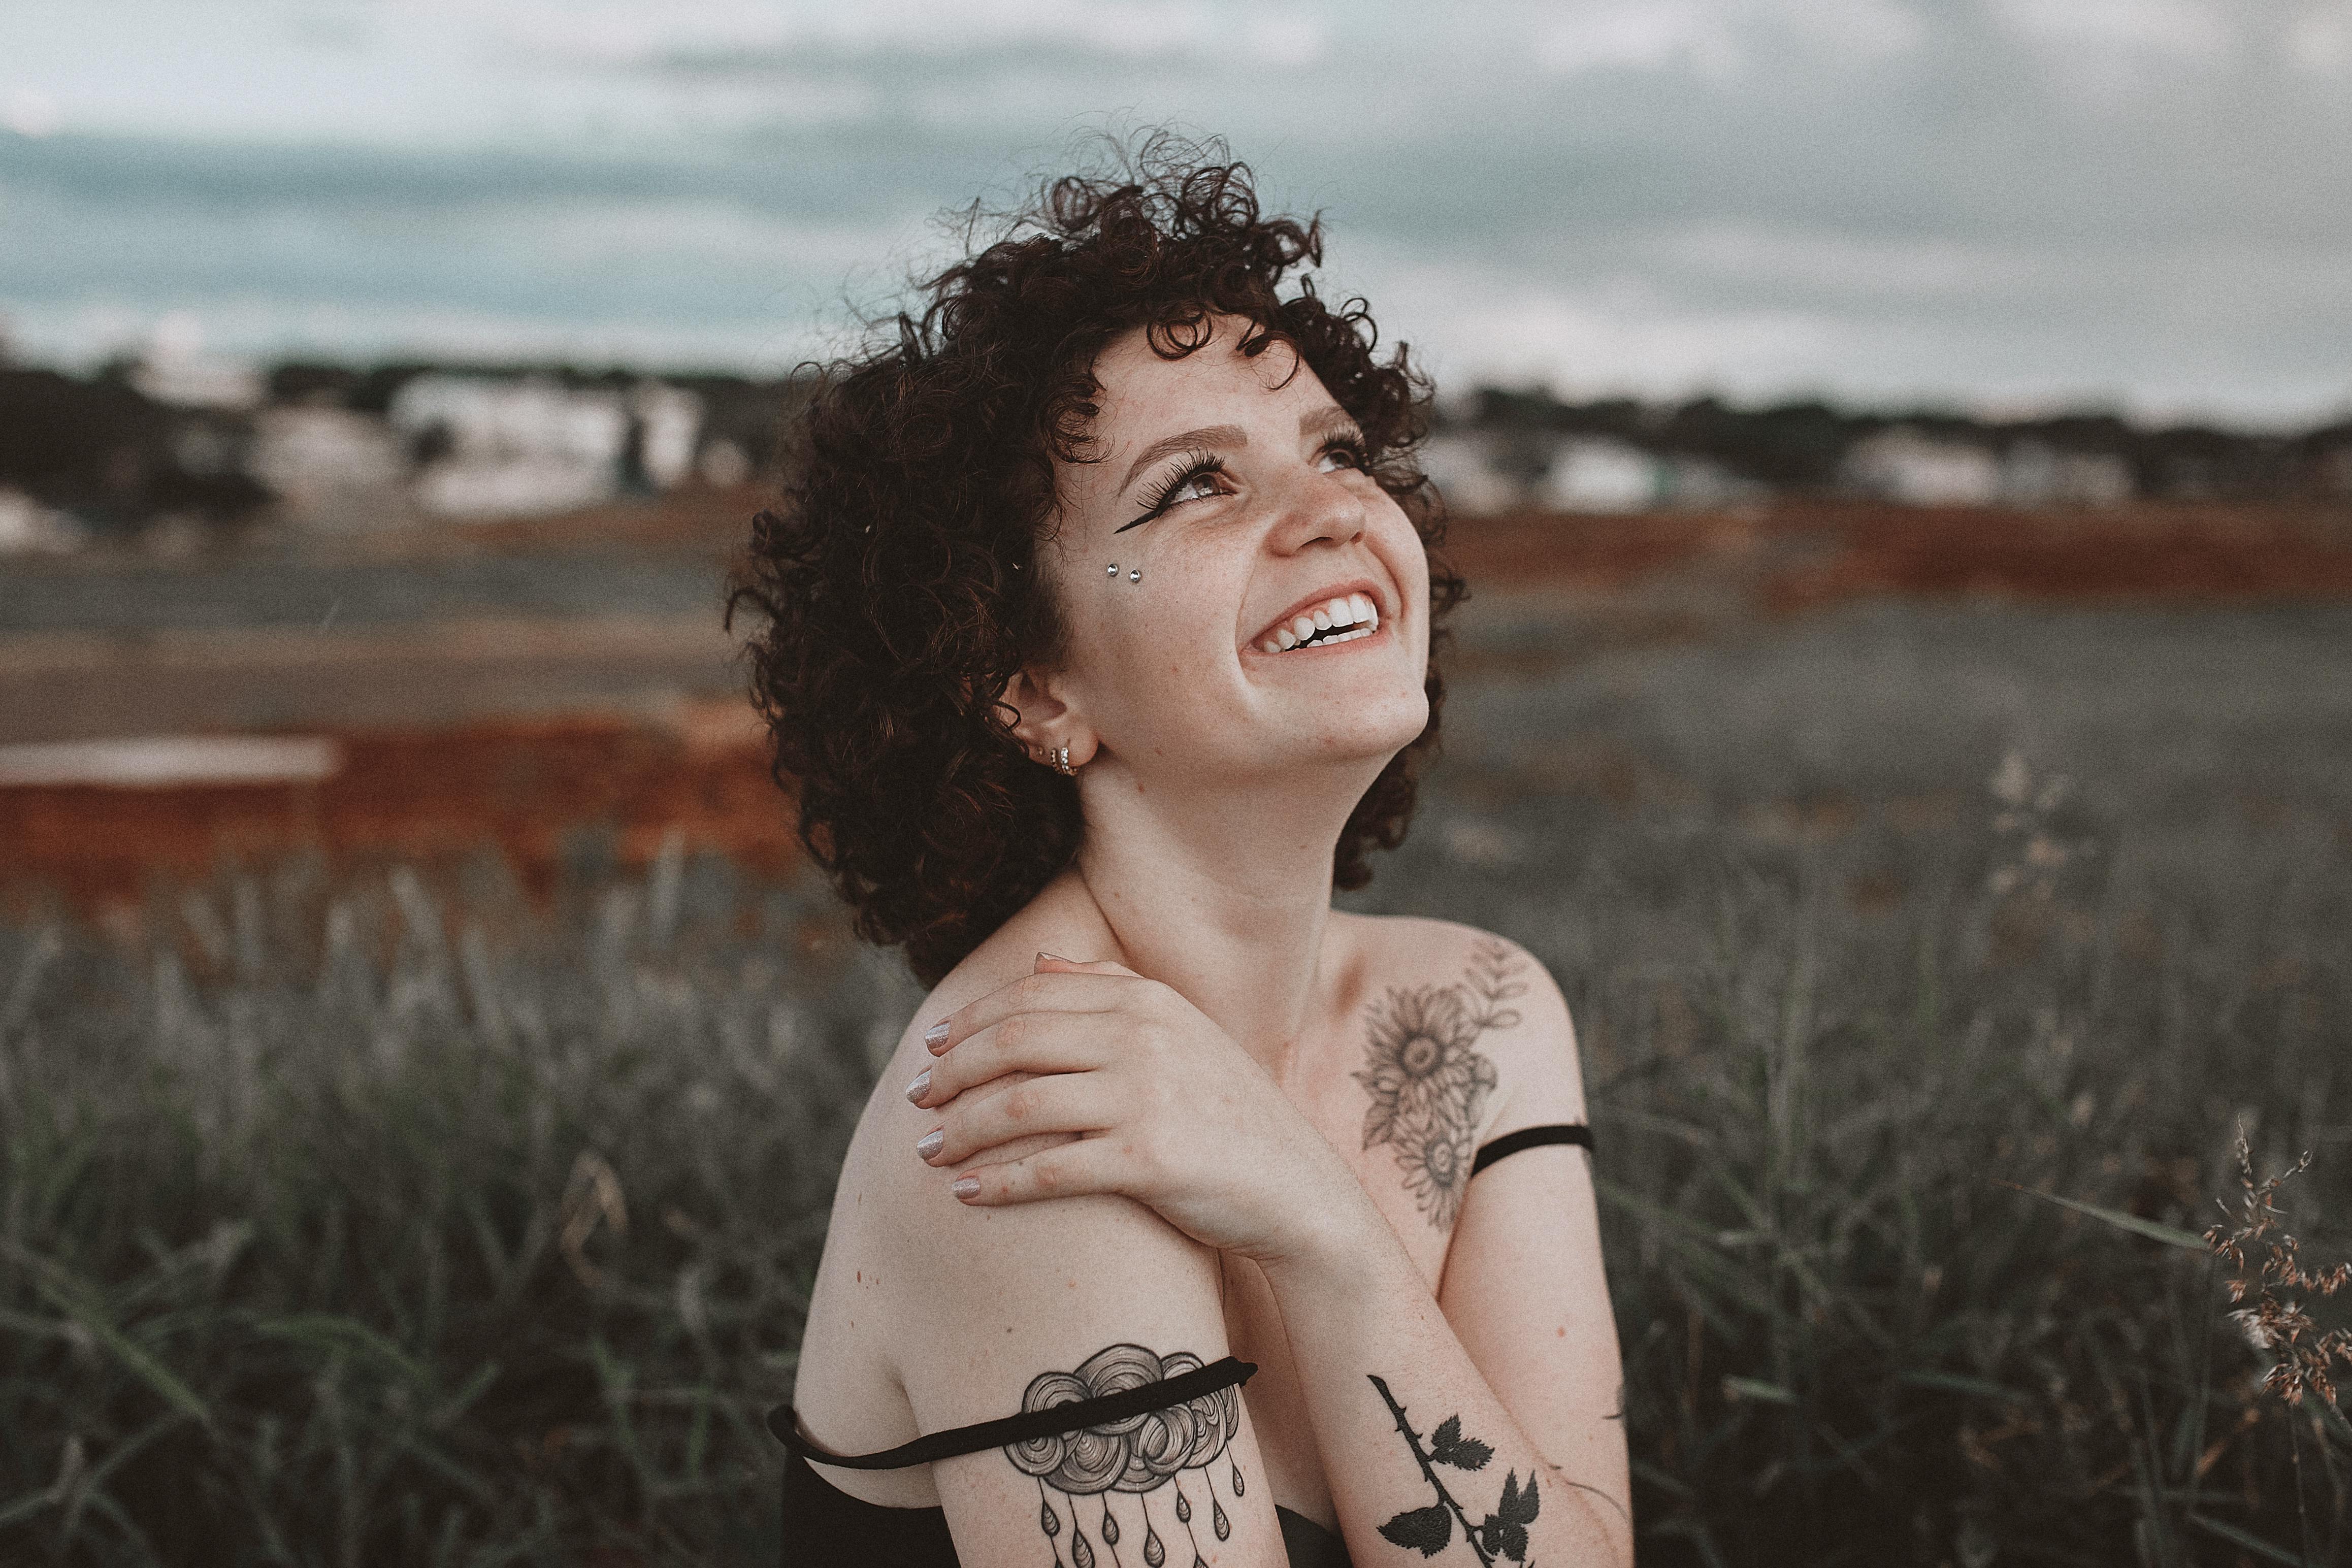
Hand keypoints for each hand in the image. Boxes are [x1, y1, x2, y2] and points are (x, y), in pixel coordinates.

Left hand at [907, 954, 1374, 1266]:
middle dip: (951, 1072)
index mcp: (1147, 1000)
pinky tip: (966, 1193)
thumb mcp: (1181, 1034)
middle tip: (914, 1099)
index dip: (969, 1021)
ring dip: (960, 1128)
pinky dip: (997, 1181)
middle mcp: (1144, 1036)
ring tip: (928, 1151)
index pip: (1030, 995)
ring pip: (1018, 1103)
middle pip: (1013, 1042)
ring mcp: (1147, 1095)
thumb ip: (1113, 991)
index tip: (931, 1049)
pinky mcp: (1148, 1158)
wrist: (1296, 1189)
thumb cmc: (1227, 1114)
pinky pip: (1048, 1167)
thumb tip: (1039, 960)